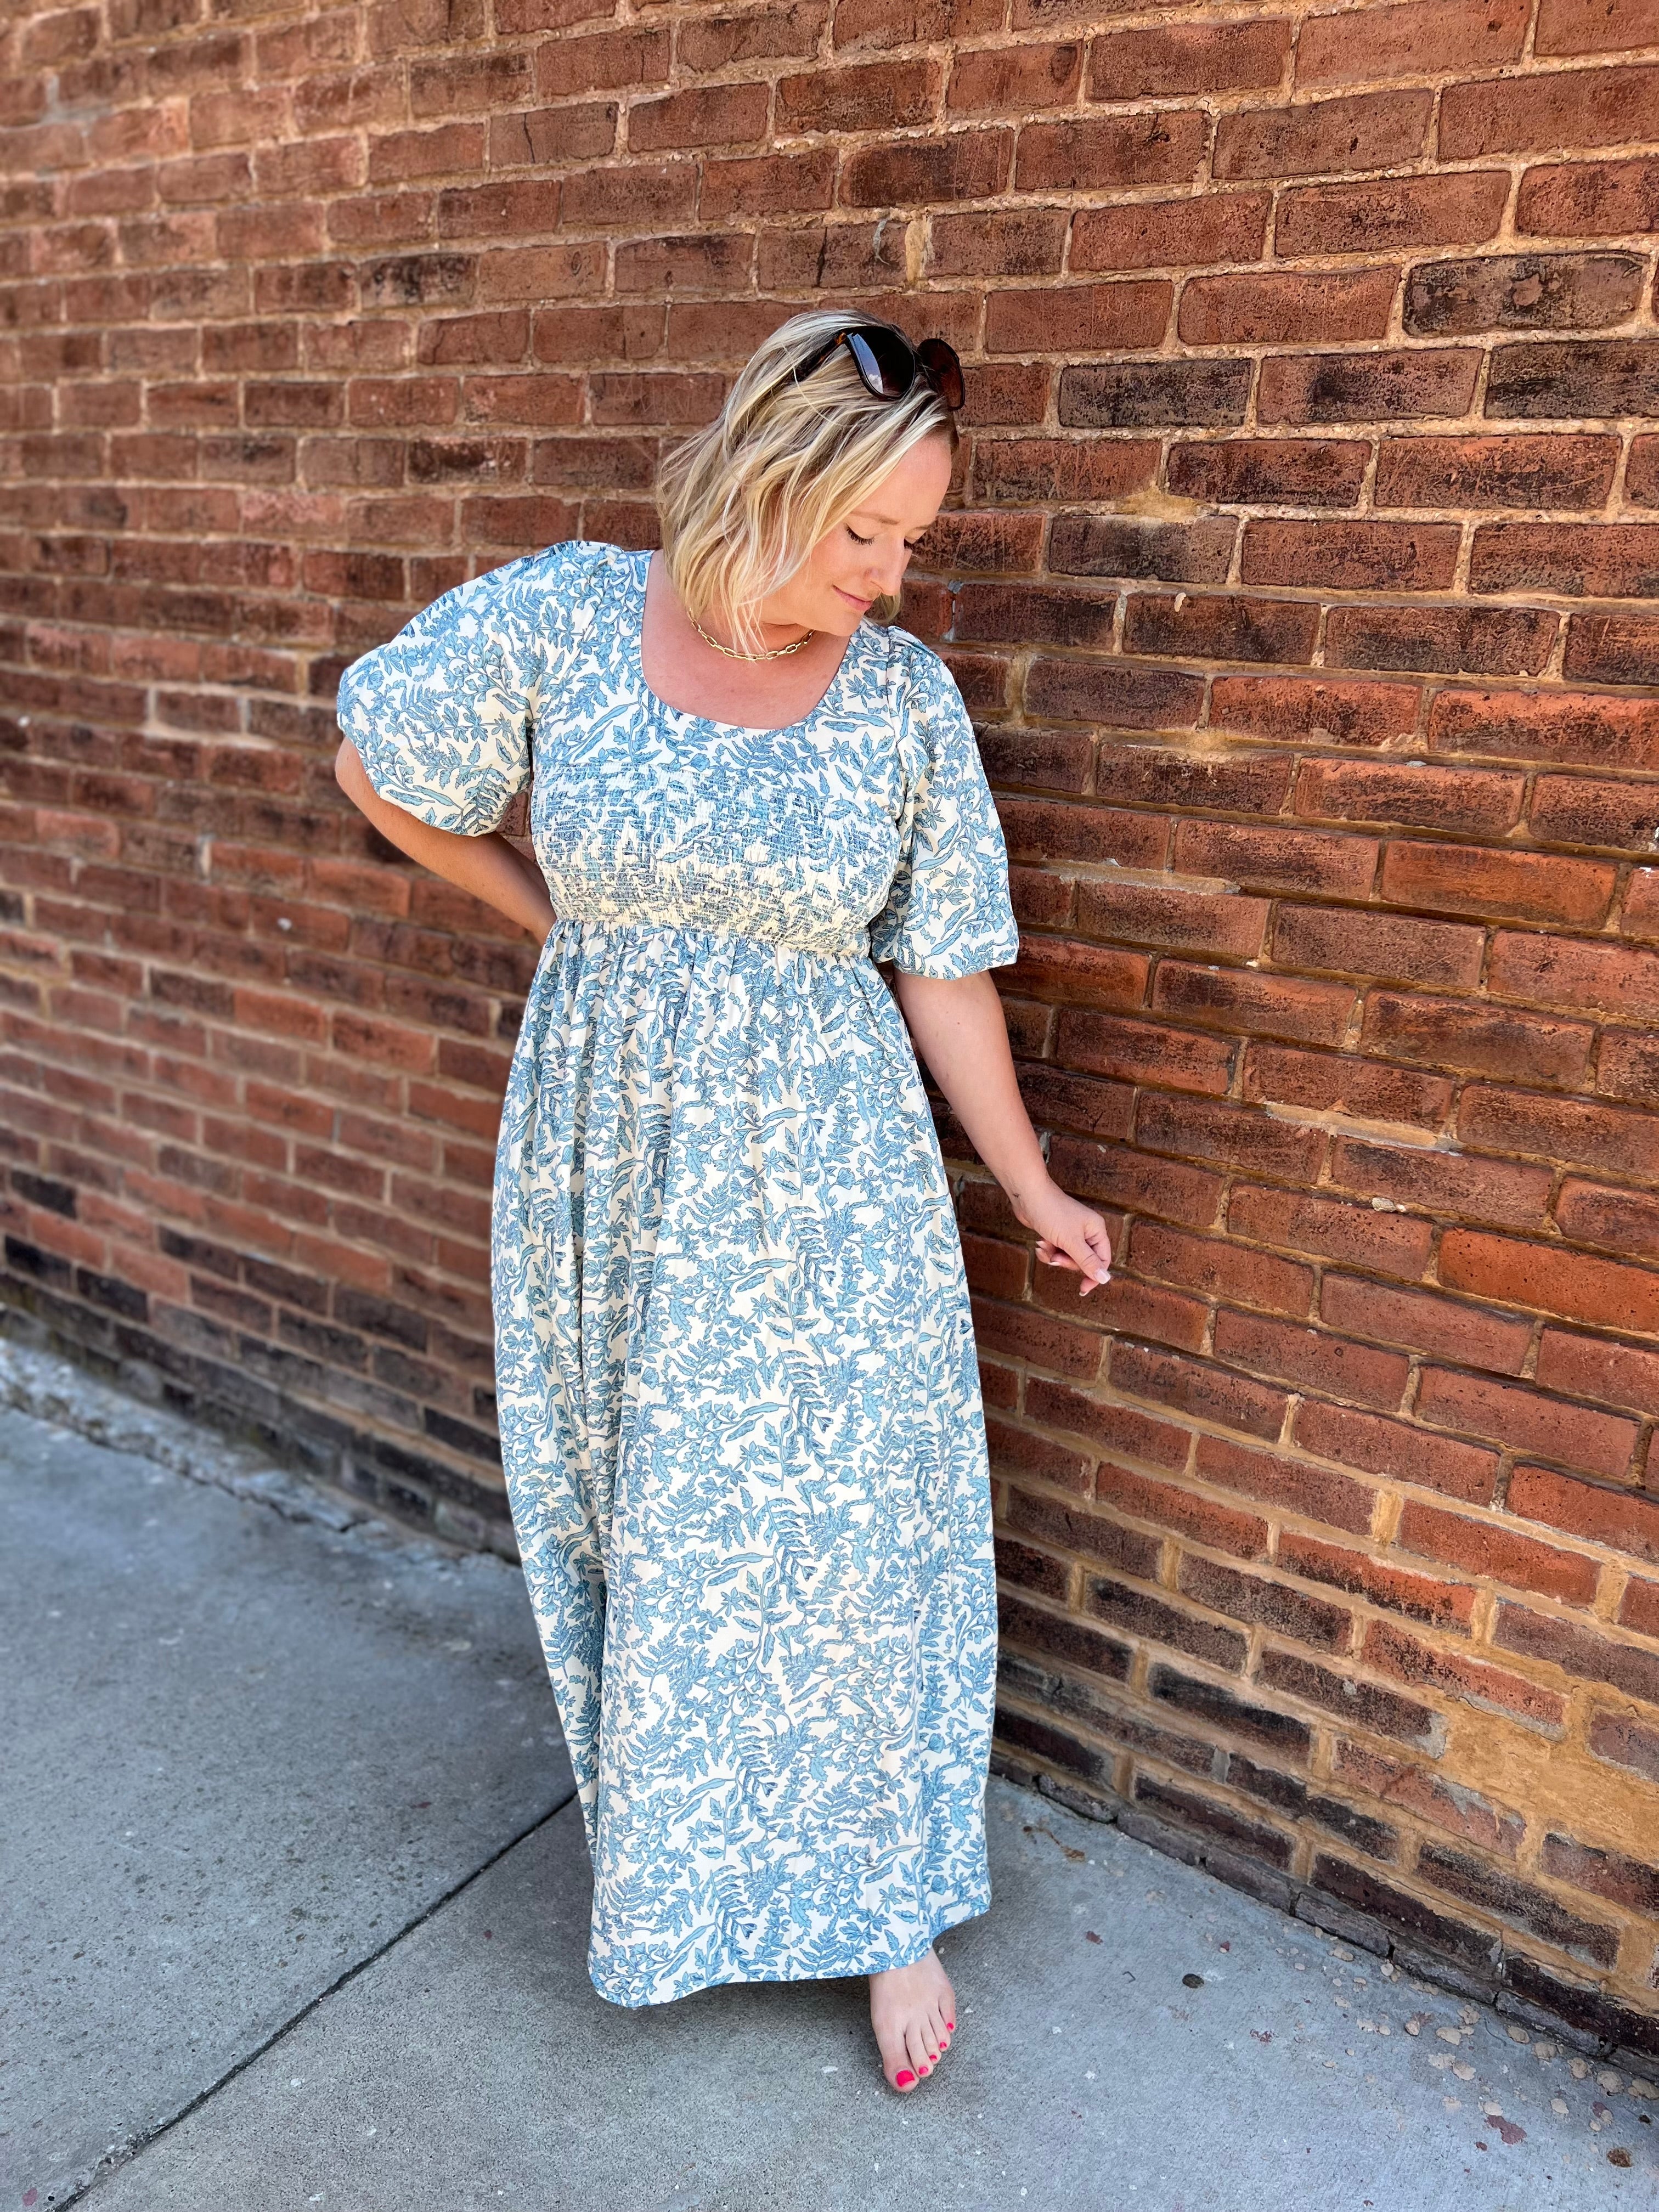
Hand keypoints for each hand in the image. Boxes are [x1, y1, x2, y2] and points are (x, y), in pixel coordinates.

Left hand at [1009, 1174, 1113, 1298]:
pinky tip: (1040, 1243)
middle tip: (1056, 1257)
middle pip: (1084, 1261)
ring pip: (1068, 1258)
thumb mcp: (1071, 1241)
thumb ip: (1087, 1261)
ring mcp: (1071, 1232)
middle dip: (1067, 1262)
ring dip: (1054, 1256)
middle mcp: (1086, 1231)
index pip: (1102, 1260)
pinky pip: (1056, 1252)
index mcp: (1096, 1230)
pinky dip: (1047, 1251)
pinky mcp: (1057, 1233)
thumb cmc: (1052, 1212)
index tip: (1083, 1289)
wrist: (1027, 1196)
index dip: (1094, 1275)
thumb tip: (1105, 1279)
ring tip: (1044, 1245)